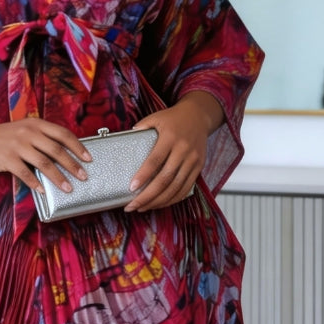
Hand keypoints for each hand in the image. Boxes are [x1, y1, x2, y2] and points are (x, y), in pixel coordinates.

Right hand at [0, 118, 91, 195]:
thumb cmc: (1, 137)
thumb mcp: (23, 130)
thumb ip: (40, 138)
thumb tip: (62, 154)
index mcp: (36, 124)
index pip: (63, 134)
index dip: (78, 147)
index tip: (88, 158)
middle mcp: (29, 133)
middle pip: (57, 150)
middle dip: (73, 165)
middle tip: (83, 176)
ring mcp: (18, 145)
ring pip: (45, 163)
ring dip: (59, 178)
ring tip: (68, 188)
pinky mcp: (7, 158)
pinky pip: (26, 174)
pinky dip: (36, 183)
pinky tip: (43, 191)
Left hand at [124, 92, 223, 212]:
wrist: (199, 116)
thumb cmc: (173, 118)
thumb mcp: (155, 118)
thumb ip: (141, 128)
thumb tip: (124, 140)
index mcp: (170, 137)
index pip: (155, 160)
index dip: (143, 176)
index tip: (131, 188)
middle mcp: (183, 150)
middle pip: (165, 179)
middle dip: (148, 196)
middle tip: (132, 206)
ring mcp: (192, 160)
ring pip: (176, 187)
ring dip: (158, 201)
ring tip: (142, 207)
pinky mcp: (198, 168)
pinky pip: (186, 188)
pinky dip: (173, 199)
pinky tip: (159, 204)